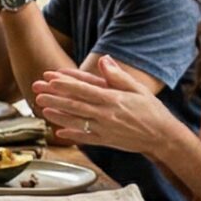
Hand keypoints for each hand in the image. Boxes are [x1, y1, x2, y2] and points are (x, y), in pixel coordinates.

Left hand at [29, 55, 180, 155]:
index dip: (65, 83)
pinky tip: (58, 132)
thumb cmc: (152, 111)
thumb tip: (104, 60)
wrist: (163, 137)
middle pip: (74, 104)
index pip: (84, 89)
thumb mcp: (138, 89)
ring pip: (76, 121)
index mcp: (113, 99)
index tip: (50, 77)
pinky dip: (72, 135)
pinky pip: (85, 138)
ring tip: (42, 108)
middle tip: (37, 91)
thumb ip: (118, 76)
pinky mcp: (106, 141)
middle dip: (54, 97)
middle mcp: (106, 115)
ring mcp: (104, 129)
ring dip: (57, 115)